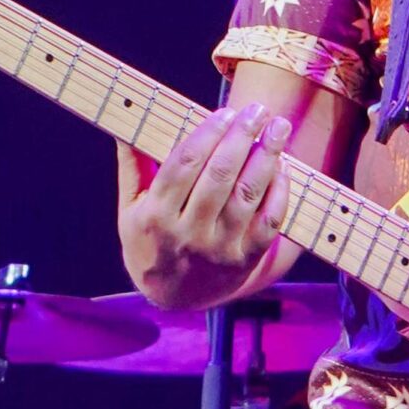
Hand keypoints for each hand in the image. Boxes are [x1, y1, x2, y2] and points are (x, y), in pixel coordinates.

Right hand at [118, 101, 291, 309]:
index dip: (208, 134)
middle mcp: (187, 234)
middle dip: (242, 137)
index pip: (184, 165)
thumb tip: (125, 120)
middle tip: (258, 110)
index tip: (225, 112)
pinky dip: (279, 192)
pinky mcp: (244, 260)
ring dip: (267, 158)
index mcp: (155, 216)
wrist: (171, 297)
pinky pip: (268, 222)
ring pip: (247, 196)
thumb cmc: (150, 241)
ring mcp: (218, 249)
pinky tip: (282, 167)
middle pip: (219, 176)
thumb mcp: (130, 208)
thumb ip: (133, 165)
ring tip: (278, 129)